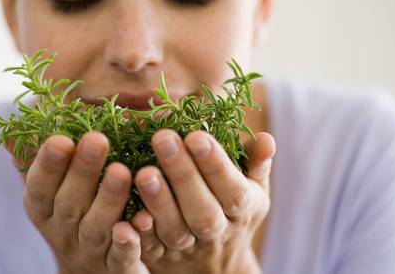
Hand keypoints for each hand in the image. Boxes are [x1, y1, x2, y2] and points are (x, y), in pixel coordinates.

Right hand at [5, 133, 148, 273]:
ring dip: (108, 200)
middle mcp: (62, 232)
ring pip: (96, 229)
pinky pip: (121, 258)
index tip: (61, 138)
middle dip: (82, 171)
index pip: (38, 187)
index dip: (47, 165)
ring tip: (122, 171)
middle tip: (98, 140)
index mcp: (44, 210)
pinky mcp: (115, 269)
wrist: (90, 272)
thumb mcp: (51, 193)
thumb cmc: (74, 218)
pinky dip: (128, 243)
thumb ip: (38, 163)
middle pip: (69, 204)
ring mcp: (89, 253)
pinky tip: (141, 221)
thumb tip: (11, 130)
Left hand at [130, 130, 274, 273]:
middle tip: (163, 138)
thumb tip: (267, 139)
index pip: (232, 188)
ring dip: (159, 203)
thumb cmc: (232, 211)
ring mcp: (188, 248)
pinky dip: (139, 236)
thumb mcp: (253, 189)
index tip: (196, 135)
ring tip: (143, 172)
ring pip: (175, 230)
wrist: (216, 265)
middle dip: (183, 174)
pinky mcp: (161, 259)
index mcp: (242, 209)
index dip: (215, 164)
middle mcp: (217, 231)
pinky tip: (127, 214)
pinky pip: (150, 250)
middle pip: (202, 209)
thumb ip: (256, 163)